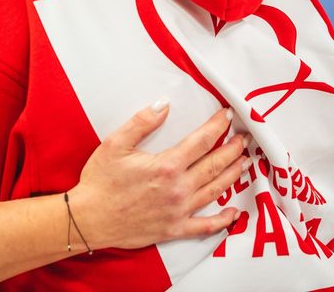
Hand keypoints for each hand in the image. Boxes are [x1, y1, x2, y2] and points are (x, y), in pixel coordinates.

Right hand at [67, 105, 247, 250]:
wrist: (88, 219)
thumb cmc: (99, 181)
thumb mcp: (115, 144)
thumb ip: (142, 122)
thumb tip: (164, 104)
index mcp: (167, 166)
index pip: (202, 141)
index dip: (218, 126)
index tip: (228, 116)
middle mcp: (178, 189)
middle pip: (215, 165)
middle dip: (233, 149)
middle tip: (245, 139)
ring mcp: (178, 211)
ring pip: (215, 191)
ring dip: (233, 175)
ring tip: (245, 164)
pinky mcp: (174, 229)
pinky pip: (205, 226)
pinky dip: (223, 220)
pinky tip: (234, 213)